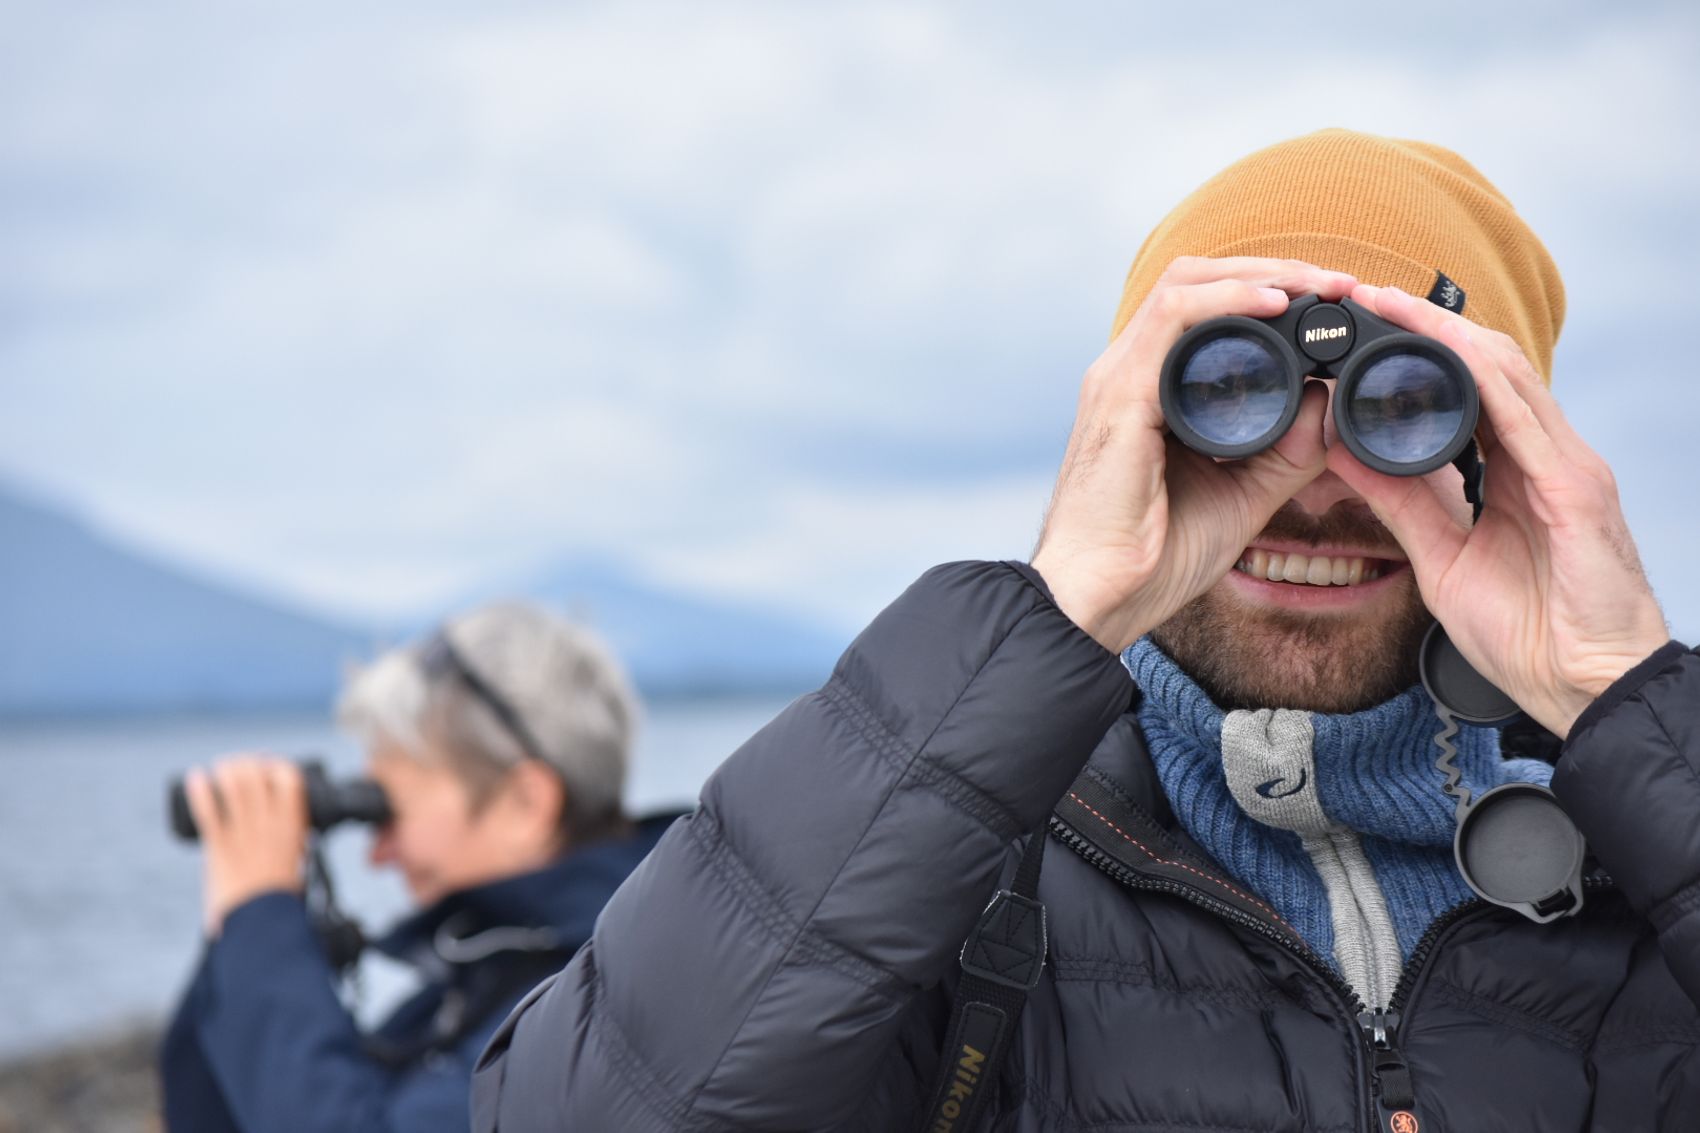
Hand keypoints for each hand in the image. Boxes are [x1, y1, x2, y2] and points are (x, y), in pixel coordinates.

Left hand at [184, 757, 308, 935]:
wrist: (262, 922)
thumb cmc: (282, 898)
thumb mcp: (298, 862)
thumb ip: (293, 844)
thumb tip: (295, 838)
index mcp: (293, 824)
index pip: (287, 777)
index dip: (276, 766)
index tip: (268, 768)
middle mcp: (269, 822)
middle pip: (256, 773)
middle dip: (246, 762)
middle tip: (239, 765)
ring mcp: (243, 832)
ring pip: (232, 783)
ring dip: (224, 769)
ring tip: (220, 769)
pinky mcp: (219, 846)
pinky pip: (207, 809)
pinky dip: (199, 788)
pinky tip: (195, 778)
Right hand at [1032, 256, 1354, 651]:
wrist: (1101, 597)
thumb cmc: (1154, 555)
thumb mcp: (1244, 494)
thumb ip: (1289, 451)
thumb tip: (1332, 401)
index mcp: (1153, 390)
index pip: (1209, 309)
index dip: (1272, 291)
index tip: (1337, 303)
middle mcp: (1131, 372)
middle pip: (1199, 280)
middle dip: (1274, 270)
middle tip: (1340, 284)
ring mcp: (1120, 377)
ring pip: (1186, 284)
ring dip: (1259, 274)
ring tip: (1318, 285)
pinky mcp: (1120, 395)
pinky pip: (1174, 319)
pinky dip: (1229, 301)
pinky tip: (1276, 305)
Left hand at [1327, 284, 1668, 737]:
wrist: (1585, 687)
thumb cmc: (1527, 631)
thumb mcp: (1441, 557)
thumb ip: (1401, 503)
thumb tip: (1345, 451)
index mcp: (1515, 471)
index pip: (1464, 390)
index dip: (1415, 352)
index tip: (1357, 330)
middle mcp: (1544, 455)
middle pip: (1485, 366)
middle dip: (1425, 326)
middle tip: (1362, 296)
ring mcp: (1566, 464)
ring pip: (1505, 373)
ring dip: (1447, 334)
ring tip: (1388, 304)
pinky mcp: (1576, 487)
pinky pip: (1525, 417)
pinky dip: (1482, 378)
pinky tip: (1444, 352)